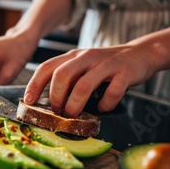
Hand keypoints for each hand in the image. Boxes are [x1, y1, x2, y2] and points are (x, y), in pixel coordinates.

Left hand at [24, 43, 158, 116]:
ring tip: (74, 115)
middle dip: (56, 97)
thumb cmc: (106, 66)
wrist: (140, 53)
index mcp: (73, 56)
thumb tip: (47, 101)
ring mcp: (106, 64)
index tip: (28, 101)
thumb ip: (68, 79)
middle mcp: (86, 57)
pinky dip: (106, 103)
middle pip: (62, 75)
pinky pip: (112, 91)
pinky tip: (103, 108)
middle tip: (57, 111)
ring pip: (84, 84)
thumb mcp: (83, 67)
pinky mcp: (124, 72)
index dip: (34, 84)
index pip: (46, 67)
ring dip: (75, 104)